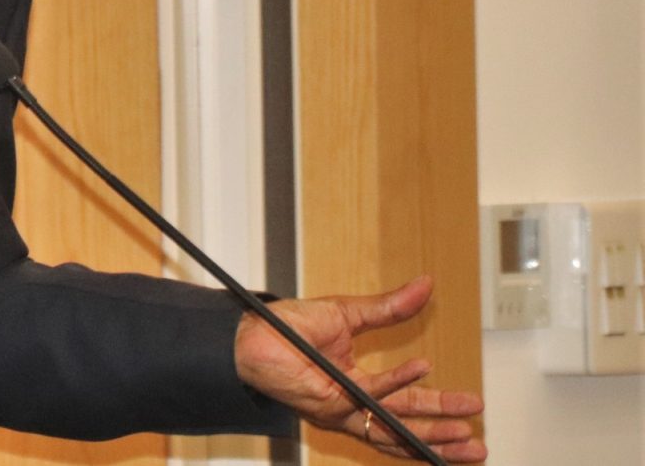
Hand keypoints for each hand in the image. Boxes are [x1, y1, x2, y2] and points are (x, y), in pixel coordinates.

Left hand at [235, 276, 485, 462]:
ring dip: (429, 431)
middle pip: (405, 428)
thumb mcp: (348, 313)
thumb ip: (390, 308)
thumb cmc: (287, 327)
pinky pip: (370, 395)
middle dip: (443, 437)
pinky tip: (424, 369)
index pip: (406, 405)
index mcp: (359, 387)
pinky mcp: (327, 403)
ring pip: (391, 429)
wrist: (249, 331)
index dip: (439, 411)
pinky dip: (398, 383)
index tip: (471, 408)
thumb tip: (426, 285)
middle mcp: (351, 405)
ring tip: (464, 432)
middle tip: (477, 441)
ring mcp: (339, 409)